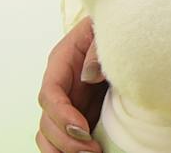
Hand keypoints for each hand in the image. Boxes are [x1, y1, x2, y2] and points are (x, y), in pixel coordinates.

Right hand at [37, 16, 105, 152]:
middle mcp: (59, 85)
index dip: (62, 115)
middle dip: (65, 140)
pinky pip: (62, 137)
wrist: (123, 32)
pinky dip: (67, 149)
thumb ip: (96, 50)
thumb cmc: (110, 30)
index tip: (83, 129)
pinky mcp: (77, 114)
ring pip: (48, 133)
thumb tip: (88, 76)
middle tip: (91, 151)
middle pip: (47, 120)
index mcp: (61, 63)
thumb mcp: (104, 31)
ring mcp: (66, 102)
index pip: (50, 93)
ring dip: (63, 149)